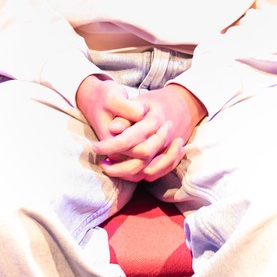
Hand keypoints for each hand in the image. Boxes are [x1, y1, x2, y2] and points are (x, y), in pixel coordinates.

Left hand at [76, 77, 205, 182]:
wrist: (182, 104)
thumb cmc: (154, 102)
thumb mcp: (139, 101)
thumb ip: (125, 115)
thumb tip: (113, 128)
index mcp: (153, 123)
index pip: (129, 141)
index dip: (110, 146)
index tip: (95, 147)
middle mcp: (163, 140)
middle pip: (141, 160)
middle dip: (119, 166)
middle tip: (102, 162)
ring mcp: (167, 150)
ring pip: (149, 171)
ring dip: (127, 174)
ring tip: (109, 168)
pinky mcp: (167, 157)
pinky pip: (156, 173)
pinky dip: (139, 175)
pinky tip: (124, 172)